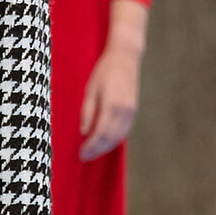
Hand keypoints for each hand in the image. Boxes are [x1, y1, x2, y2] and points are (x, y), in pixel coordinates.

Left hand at [79, 41, 139, 160]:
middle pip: (110, 138)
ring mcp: (131, 111)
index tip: (81, 153)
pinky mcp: (134, 110)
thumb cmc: (104, 71)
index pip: (100, 133)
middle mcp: (124, 110)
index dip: (90, 146)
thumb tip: (84, 132)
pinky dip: (114, 139)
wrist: (125, 58)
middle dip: (96, 150)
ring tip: (92, 152)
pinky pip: (124, 131)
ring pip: (119, 137)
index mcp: (111, 104)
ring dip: (105, 147)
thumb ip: (87, 112)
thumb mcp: (90, 89)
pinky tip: (105, 142)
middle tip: (84, 157)